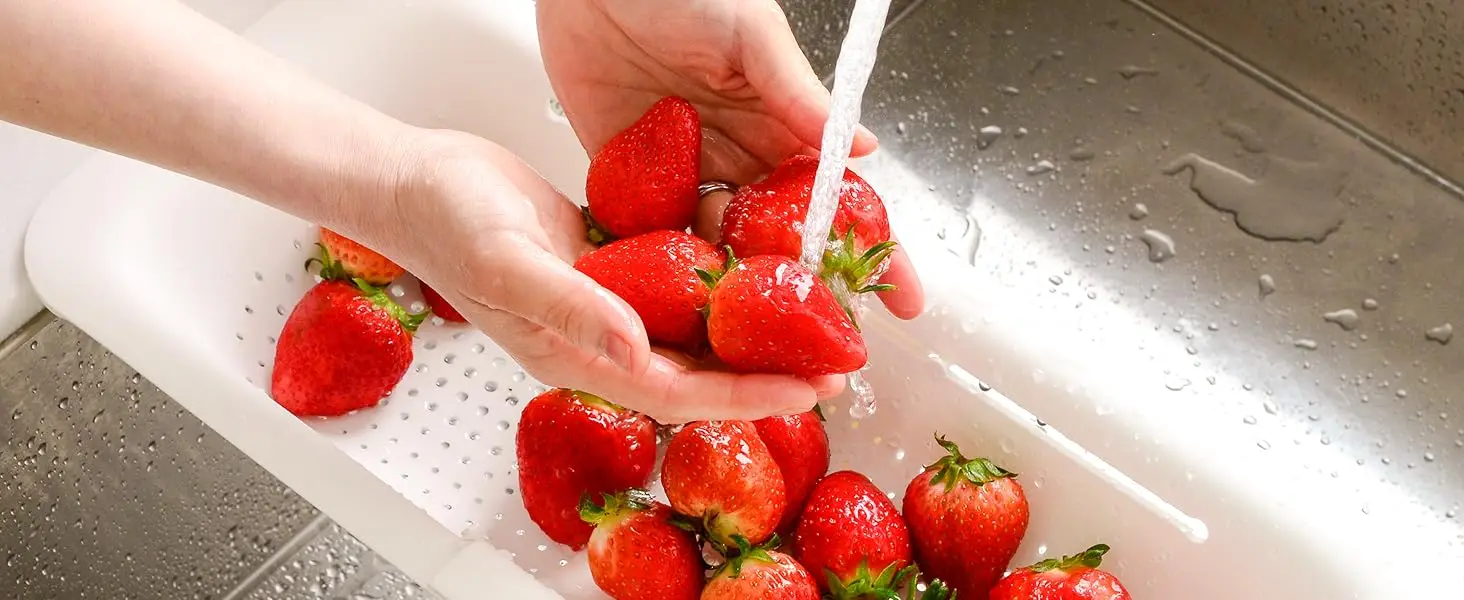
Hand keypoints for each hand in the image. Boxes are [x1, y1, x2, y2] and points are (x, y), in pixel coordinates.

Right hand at [375, 130, 837, 422]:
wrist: (417, 180)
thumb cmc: (446, 226)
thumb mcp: (509, 268)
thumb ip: (573, 311)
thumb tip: (636, 349)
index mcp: (578, 357)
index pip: (680, 392)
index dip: (746, 396)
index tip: (807, 392)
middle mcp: (600, 339)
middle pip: (699, 371)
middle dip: (765, 373)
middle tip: (834, 364)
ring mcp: (607, 304)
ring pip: (692, 331)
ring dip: (749, 331)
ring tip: (810, 320)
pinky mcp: (610, 266)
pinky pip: (675, 285)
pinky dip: (716, 283)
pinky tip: (754, 266)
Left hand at [537, 0, 924, 318]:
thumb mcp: (751, 33)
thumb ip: (797, 95)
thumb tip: (863, 149)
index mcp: (781, 122)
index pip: (837, 201)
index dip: (874, 252)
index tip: (904, 302)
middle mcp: (740, 155)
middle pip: (783, 241)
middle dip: (810, 296)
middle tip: (833, 351)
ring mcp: (686, 168)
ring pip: (721, 247)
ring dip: (738, 297)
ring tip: (758, 352)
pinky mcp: (628, 173)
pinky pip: (654, 232)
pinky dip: (666, 269)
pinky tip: (680, 311)